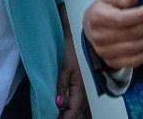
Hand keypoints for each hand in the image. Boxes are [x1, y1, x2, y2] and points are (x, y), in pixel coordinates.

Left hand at [57, 2, 86, 118]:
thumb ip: (62, 86)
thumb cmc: (73, 48)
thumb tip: (59, 105)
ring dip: (71, 109)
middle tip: (55, 116)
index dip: (66, 118)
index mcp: (82, 87)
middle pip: (78, 108)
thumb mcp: (64, 66)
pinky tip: (66, 100)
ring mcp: (88, 83)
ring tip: (59, 112)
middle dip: (68, 115)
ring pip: (80, 103)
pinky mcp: (86, 78)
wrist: (83, 32)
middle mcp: (87, 88)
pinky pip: (81, 95)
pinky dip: (73, 101)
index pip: (75, 109)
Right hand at [83, 0, 142, 69]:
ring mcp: (106, 52)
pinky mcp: (113, 62)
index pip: (122, 19)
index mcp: (97, 18)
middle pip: (132, 33)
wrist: (92, 29)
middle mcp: (100, 37)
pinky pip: (135, 60)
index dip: (141, 15)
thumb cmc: (105, 8)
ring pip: (136, 47)